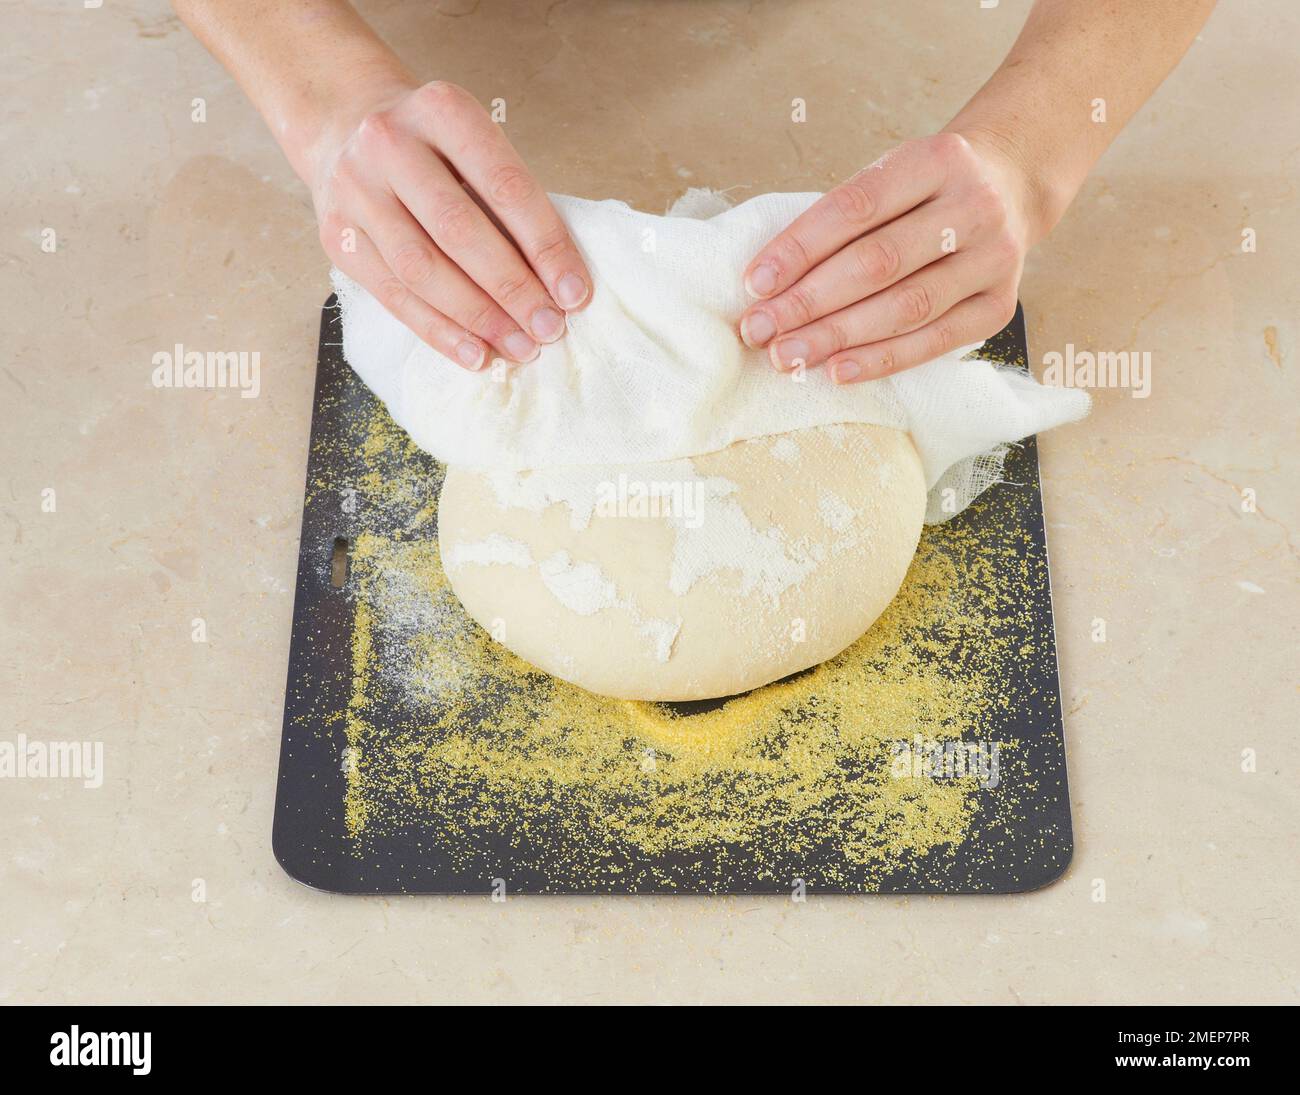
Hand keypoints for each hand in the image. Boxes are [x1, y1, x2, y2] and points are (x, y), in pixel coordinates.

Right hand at [311, 79, 591, 369]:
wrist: (345, 125)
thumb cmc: (435, 149)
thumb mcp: (475, 147)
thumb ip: (511, 203)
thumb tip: (560, 286)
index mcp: (441, 110)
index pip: (504, 186)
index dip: (545, 246)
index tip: (575, 294)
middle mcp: (389, 143)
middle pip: (459, 230)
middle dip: (512, 288)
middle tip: (550, 328)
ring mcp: (355, 190)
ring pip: (422, 269)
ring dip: (478, 318)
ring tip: (521, 347)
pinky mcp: (336, 236)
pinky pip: (393, 296)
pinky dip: (439, 331)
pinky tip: (476, 354)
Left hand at [739, 132, 1035, 383]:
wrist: (1012, 186)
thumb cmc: (925, 190)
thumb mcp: (891, 176)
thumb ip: (842, 219)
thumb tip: (770, 283)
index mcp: (937, 159)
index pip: (855, 207)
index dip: (800, 248)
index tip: (755, 283)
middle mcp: (973, 206)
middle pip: (877, 263)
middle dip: (808, 302)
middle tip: (759, 331)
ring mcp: (994, 258)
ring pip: (905, 307)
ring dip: (837, 336)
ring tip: (787, 356)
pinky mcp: (1000, 305)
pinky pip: (934, 341)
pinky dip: (882, 359)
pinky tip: (838, 370)